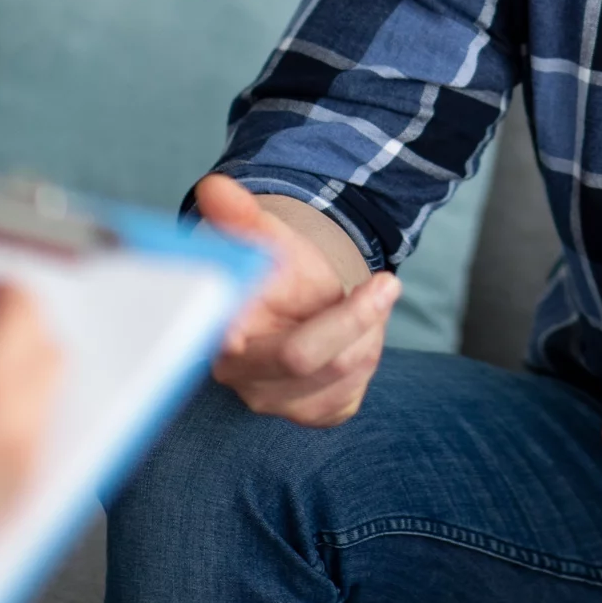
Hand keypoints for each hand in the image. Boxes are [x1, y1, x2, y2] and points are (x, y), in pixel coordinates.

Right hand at [0, 282, 61, 602]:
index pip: (26, 313)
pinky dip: (17, 414)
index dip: (9, 291)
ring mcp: (27, 460)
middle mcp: (18, 423)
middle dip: (20, 330)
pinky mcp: (24, 491)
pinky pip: (38, 431)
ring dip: (21, 372)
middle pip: (49, 349)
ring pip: (48, 391)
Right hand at [197, 174, 399, 426]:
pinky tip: (360, 332)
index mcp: (216, 327)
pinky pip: (354, 391)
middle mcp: (238, 374)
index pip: (223, 336)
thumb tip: (215, 187)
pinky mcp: (312, 415)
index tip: (246, 326)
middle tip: (387, 280)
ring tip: (366, 301)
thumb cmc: (274, 269)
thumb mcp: (261, 236)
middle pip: (299, 357)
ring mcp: (273, 401)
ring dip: (369, 329)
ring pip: (341, 371)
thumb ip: (239, 215)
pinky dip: (369, 350)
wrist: (299, 301)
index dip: (232, 332)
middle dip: (354, 315)